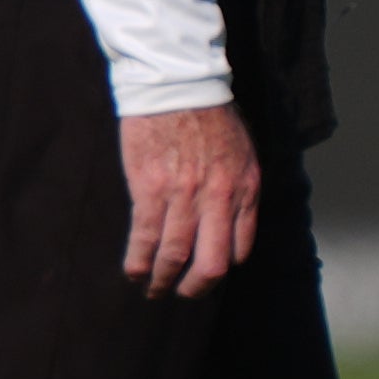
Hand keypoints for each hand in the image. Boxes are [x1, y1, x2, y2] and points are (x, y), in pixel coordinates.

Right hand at [118, 105, 258, 298]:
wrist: (176, 85)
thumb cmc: (208, 114)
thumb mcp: (242, 151)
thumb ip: (238, 188)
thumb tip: (227, 223)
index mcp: (245, 189)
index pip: (240, 247)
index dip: (223, 266)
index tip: (207, 272)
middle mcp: (219, 198)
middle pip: (212, 263)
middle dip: (195, 288)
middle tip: (182, 294)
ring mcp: (185, 196)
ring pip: (175, 255)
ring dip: (161, 279)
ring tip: (152, 289)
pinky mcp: (151, 189)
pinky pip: (145, 236)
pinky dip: (138, 260)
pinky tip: (133, 271)